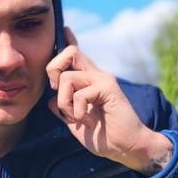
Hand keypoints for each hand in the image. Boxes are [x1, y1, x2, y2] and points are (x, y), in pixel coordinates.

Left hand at [46, 30, 172, 174]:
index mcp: (88, 82)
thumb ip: (64, 111)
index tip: (64, 29)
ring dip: (64, 102)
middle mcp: (96, 76)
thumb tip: (50, 100)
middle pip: (70, 52)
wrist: (127, 148)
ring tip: (76, 117)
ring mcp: (103, 80)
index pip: (76, 55)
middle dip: (52, 68)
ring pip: (67, 77)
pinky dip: (77, 112)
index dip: (67, 41)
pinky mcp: (108, 89)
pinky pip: (80, 94)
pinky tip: (88, 122)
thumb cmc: (104, 136)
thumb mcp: (76, 123)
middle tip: (57, 92)